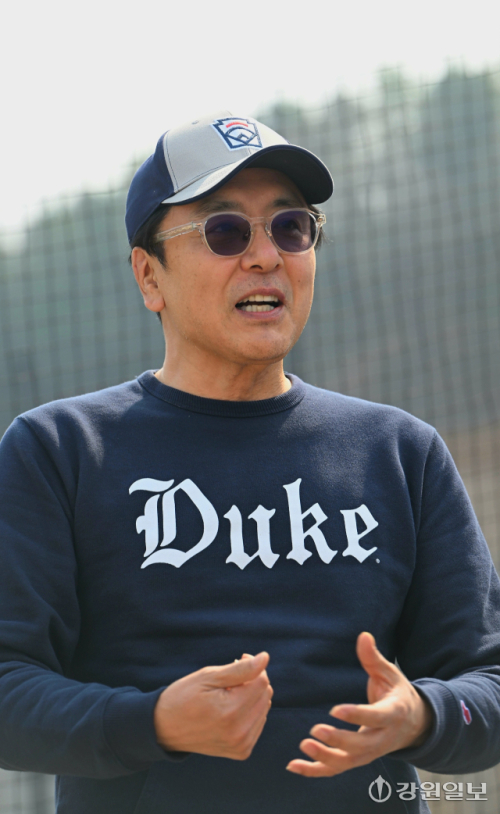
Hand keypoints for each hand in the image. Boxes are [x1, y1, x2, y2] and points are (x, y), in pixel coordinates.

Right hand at [154, 652, 272, 759]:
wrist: (165, 728)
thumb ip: (241, 669)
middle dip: (252, 682)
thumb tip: (266, 657)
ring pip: (264, 708)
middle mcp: (240, 733)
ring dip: (251, 697)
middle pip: (265, 694)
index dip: (252, 666)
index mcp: (231, 712)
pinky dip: (249, 712)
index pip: (262, 681)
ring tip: (227, 696)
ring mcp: (241, 745)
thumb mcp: (209, 676)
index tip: (236, 660)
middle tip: (229, 680)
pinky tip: (230, 710)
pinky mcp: (241, 751)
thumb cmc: (184, 696)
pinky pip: (258, 723)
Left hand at [286, 632, 432, 777]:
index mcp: (393, 714)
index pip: (375, 717)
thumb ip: (373, 658)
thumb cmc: (396, 693)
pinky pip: (336, 769)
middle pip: (361, 746)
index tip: (335, 710)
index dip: (356, 715)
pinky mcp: (358, 760)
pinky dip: (315, 770)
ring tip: (303, 746)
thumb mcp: (390, 673)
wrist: (413, 723)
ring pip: (347, 762)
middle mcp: (382, 738)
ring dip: (325, 758)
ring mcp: (370, 753)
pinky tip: (293, 765)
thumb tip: (363, 636)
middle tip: (315, 730)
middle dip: (338, 740)